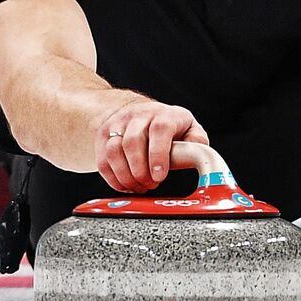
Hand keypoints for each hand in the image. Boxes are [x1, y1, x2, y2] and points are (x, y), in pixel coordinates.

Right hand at [95, 97, 209, 192]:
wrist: (140, 113)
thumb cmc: (169, 126)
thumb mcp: (189, 129)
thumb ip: (196, 143)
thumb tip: (198, 156)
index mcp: (164, 115)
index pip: (160, 130)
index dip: (158, 154)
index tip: (160, 176)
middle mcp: (139, 116)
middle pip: (132, 142)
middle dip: (140, 171)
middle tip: (150, 184)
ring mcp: (118, 124)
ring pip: (114, 152)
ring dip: (126, 176)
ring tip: (139, 187)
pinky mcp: (103, 136)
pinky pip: (103, 161)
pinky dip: (113, 179)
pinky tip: (126, 185)